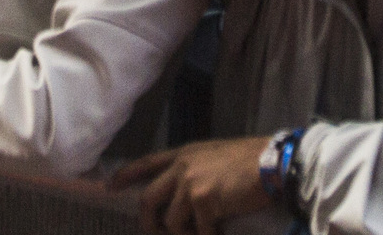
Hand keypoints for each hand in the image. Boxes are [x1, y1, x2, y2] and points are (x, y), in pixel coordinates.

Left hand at [108, 137, 275, 231]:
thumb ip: (192, 171)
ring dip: (184, 234)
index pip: (146, 163)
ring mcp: (190, 184)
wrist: (271, 162)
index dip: (126, 176)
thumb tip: (181, 198)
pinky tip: (218, 233)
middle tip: (158, 234)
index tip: (110, 187)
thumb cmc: (248, 160)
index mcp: (183, 154)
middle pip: (148, 200)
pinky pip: (197, 231)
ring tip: (200, 232)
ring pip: (171, 222)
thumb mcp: (213, 157)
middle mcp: (181, 167)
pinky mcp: (204, 201)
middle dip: (149, 224)